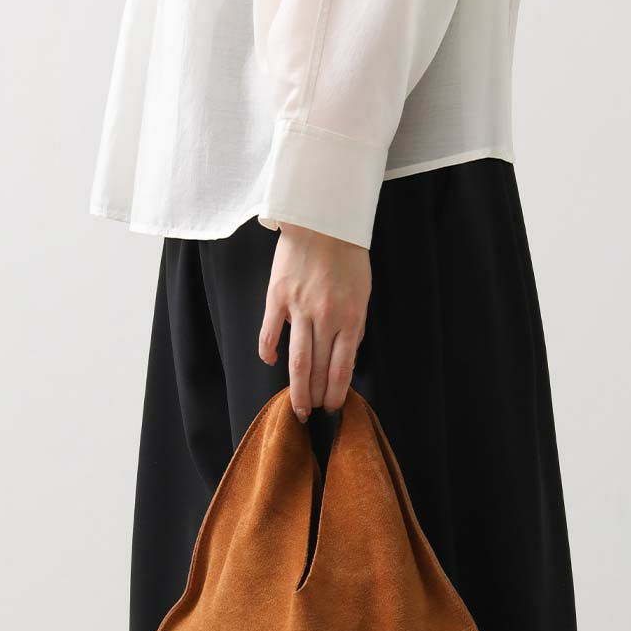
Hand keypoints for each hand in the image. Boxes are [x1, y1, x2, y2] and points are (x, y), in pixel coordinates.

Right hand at [258, 224, 370, 420]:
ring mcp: (299, 308)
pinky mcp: (277, 297)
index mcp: (351, 317)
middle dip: (317, 396)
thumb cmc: (347, 255)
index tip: (333, 407)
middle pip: (319, 370)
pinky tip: (270, 362)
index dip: (337, 393)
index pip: (343, 368)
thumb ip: (354, 325)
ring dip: (297, 388)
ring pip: (297, 360)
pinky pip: (269, 333)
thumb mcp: (362, 292)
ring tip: (296, 406)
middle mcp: (326, 317)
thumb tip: (345, 357)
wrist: (322, 219)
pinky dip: (268, 352)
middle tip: (311, 411)